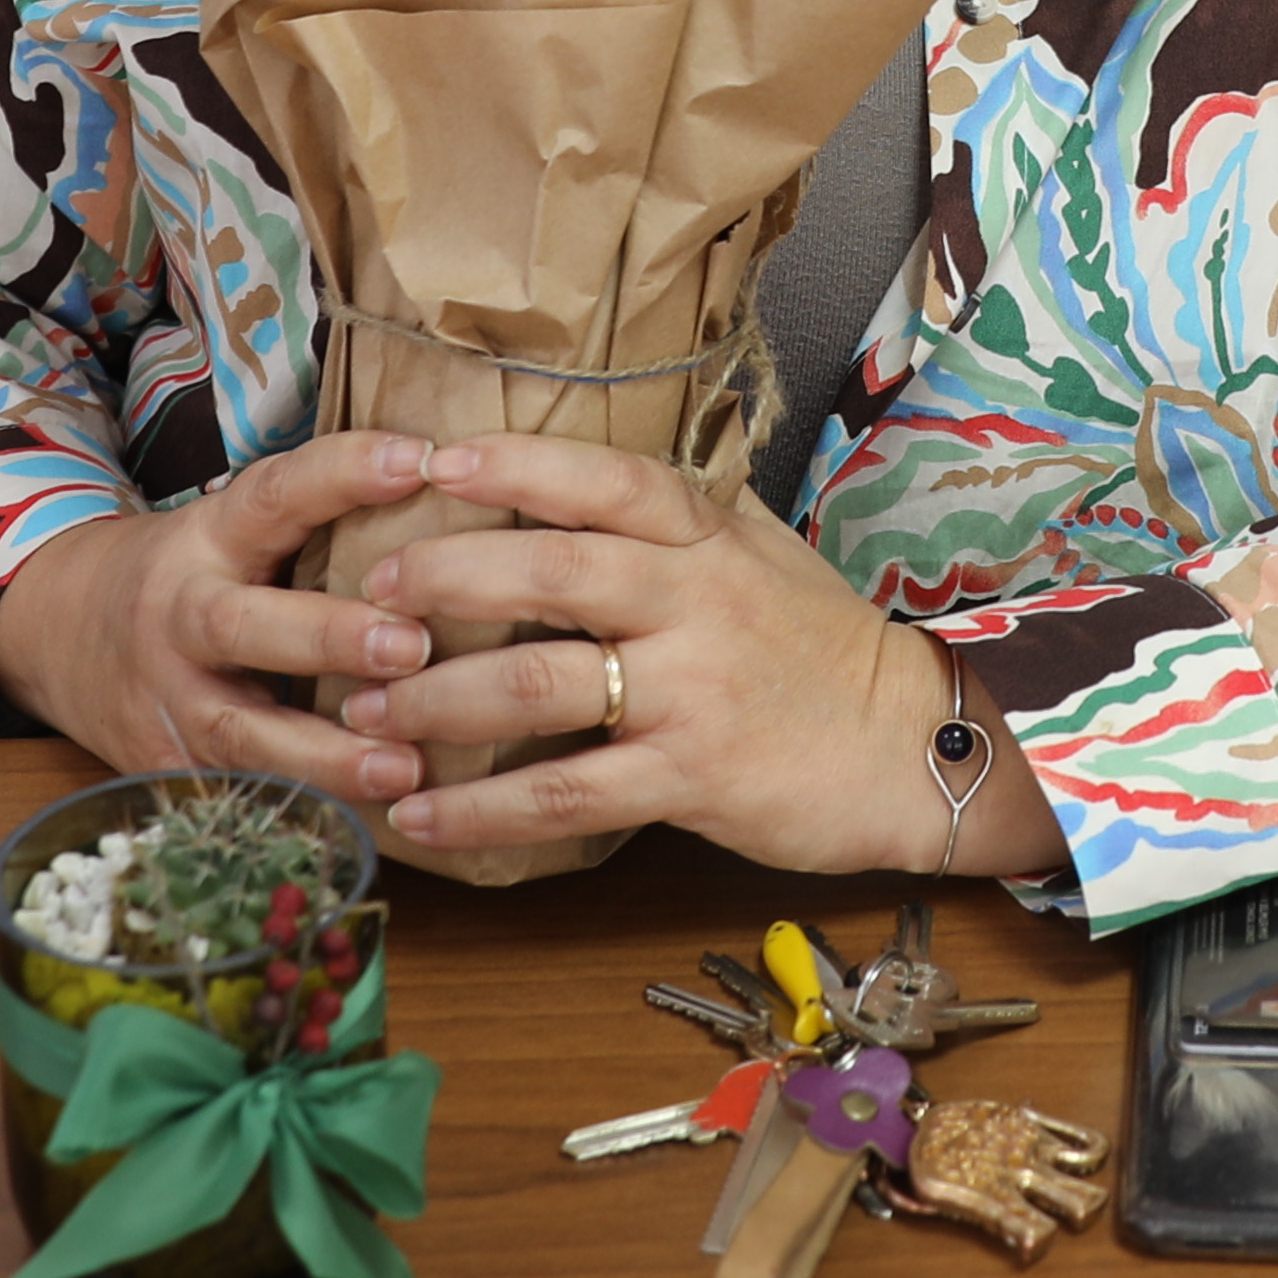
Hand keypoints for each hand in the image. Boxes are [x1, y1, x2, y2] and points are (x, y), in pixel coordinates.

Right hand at [0, 431, 449, 794]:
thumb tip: (459, 488)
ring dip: (326, 757)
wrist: (58, 635)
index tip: (422, 460)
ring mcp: (169, 700)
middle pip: (242, 625)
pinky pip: (240, 794)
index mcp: (208, 539)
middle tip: (414, 647)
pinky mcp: (169, 768)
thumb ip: (316, 519)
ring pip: (241, 732)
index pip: (274, 494)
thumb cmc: (190, 575)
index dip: (342, 473)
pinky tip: (376, 825)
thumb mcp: (233, 528)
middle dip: (328, 638)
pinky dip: (306, 812)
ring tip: (405, 768)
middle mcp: (181, 616)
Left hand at [350, 431, 991, 875]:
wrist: (915, 748)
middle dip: (443, 578)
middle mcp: (694, 599)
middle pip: (549, 569)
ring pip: (537, 683)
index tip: (427, 460)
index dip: (511, 463)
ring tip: (363, 713)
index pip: (600, 478)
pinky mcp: (689, 776)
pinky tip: (422, 817)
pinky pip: (563, 792)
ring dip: (434, 700)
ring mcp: (692, 689)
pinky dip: (480, 809)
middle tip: (367, 595)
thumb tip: (572, 479)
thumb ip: (674, 518)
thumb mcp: (761, 553)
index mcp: (706, 536)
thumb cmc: (824, 648)